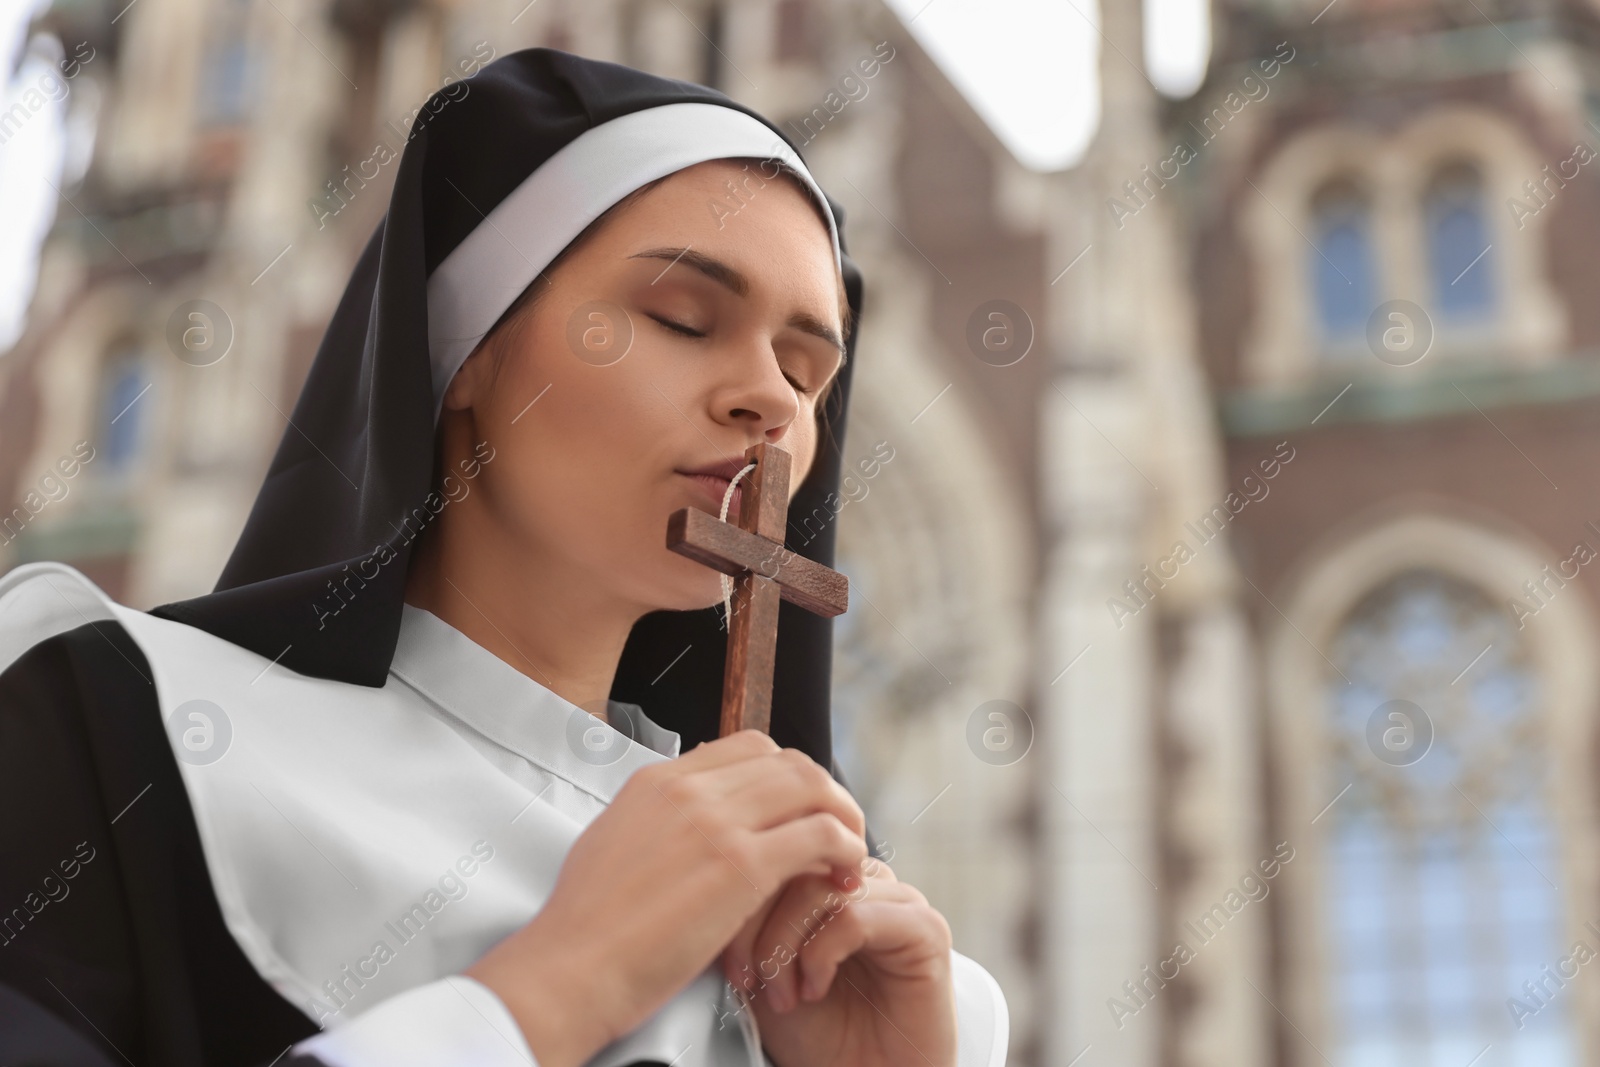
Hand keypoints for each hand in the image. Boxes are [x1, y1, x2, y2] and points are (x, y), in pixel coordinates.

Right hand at [465, 730, 869, 1066]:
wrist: (568, 969)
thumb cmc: (586, 929)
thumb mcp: (613, 845)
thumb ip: (657, 825)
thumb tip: (685, 826)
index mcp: (657, 782)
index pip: (747, 747)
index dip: (786, 777)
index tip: (799, 809)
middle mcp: (689, 790)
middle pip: (788, 760)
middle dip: (824, 793)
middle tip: (837, 831)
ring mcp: (716, 822)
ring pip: (813, 787)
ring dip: (843, 818)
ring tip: (848, 856)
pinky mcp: (741, 865)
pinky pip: (821, 836)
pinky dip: (845, 851)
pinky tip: (844, 876)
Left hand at [720, 854, 956, 1066]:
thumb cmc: (820, 1036)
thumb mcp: (763, 970)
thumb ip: (749, 921)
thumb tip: (717, 888)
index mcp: (831, 880)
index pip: (778, 851)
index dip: (741, 897)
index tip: (722, 956)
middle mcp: (867, 882)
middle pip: (798, 862)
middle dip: (758, 924)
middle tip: (751, 978)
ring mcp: (899, 901)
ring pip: (823, 888)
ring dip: (786, 944)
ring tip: (784, 993)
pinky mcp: (925, 930)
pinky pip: (858, 916)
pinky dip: (821, 954)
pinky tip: (815, 987)